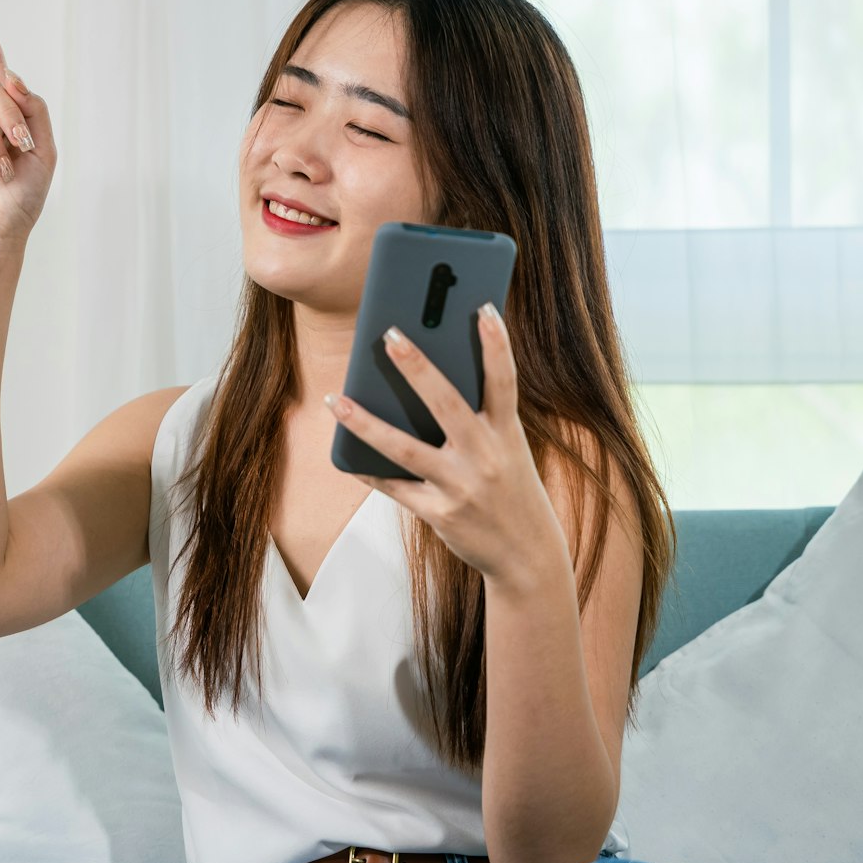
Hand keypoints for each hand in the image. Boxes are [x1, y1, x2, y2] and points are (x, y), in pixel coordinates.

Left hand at [324, 303, 566, 589]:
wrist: (526, 555)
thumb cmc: (510, 489)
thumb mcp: (507, 450)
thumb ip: (477, 420)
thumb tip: (426, 382)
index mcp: (507, 434)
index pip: (504, 381)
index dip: (496, 344)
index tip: (482, 307)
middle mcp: (485, 457)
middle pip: (446, 403)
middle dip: (417, 367)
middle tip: (389, 333)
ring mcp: (460, 486)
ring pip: (405, 448)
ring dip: (366, 423)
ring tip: (337, 400)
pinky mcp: (439, 513)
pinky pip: (394, 486)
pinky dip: (368, 469)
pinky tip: (345, 451)